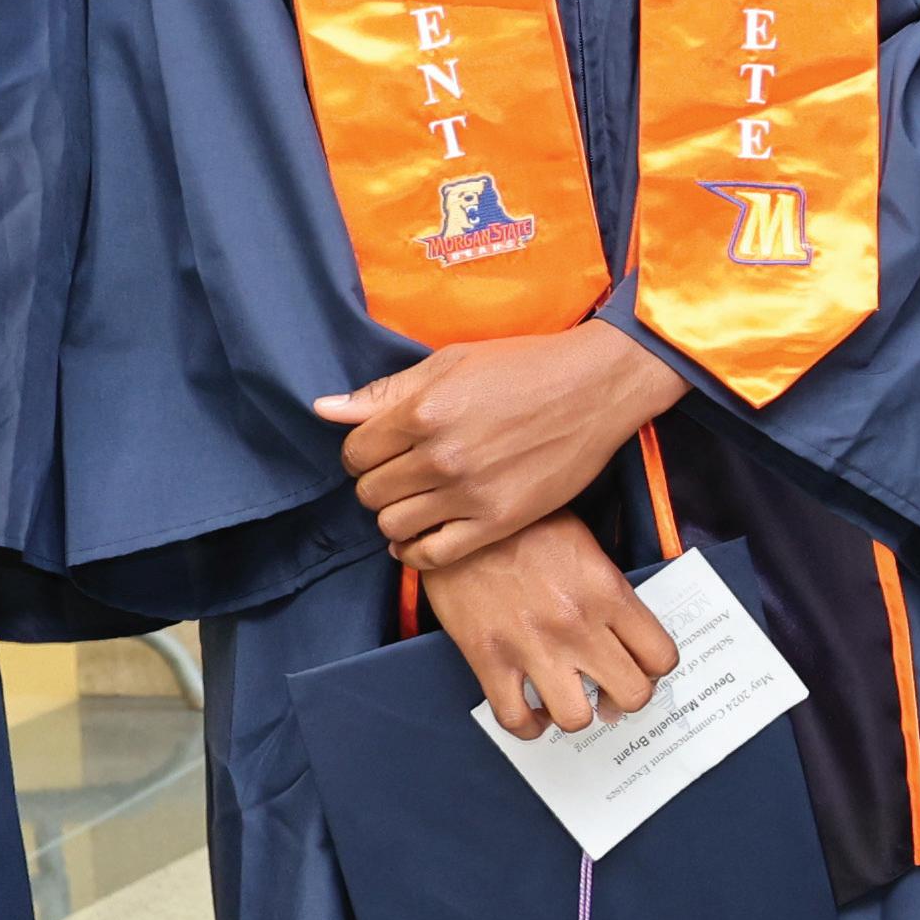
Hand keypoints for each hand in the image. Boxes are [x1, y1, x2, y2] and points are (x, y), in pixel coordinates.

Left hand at [315, 324, 681, 566]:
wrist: (595, 388)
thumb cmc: (523, 366)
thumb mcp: (448, 363)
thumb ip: (383, 393)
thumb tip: (323, 409)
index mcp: (422, 412)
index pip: (355, 452)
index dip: (361, 452)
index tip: (378, 450)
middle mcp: (440, 457)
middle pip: (370, 492)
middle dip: (376, 483)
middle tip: (399, 473)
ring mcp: (469, 494)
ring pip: (393, 527)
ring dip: (395, 517)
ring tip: (413, 501)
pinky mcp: (498, 522)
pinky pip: (433, 555)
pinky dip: (416, 552)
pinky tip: (420, 537)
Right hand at [422, 514, 680, 739]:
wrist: (459, 514)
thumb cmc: (522, 523)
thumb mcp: (583, 542)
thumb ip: (607, 589)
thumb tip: (621, 629)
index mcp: (607, 592)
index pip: (660, 656)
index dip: (654, 669)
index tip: (639, 666)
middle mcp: (577, 625)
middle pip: (631, 695)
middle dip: (623, 698)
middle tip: (607, 691)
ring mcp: (532, 646)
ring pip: (576, 718)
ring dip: (575, 714)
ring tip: (565, 700)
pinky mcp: (489, 658)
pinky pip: (515, 718)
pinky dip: (527, 725)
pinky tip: (530, 712)